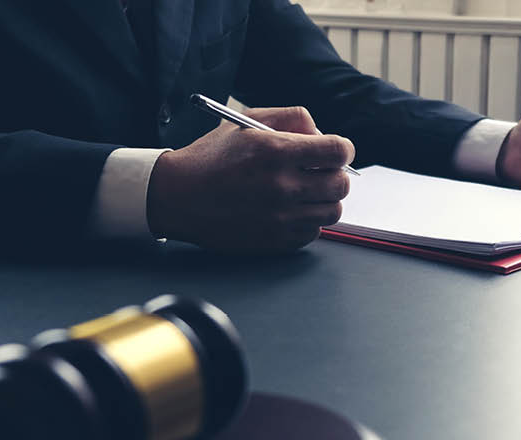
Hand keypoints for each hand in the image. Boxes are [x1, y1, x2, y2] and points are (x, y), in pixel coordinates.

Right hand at [148, 106, 354, 252]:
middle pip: (341, 184)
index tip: (335, 151)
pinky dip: (308, 221)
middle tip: (320, 172)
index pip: (338, 151)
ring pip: (333, 211)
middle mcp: (281, 186)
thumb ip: (291, 118)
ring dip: (325, 199)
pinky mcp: (276, 241)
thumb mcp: (247, 122)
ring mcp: (280, 218)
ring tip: (306, 192)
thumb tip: (322, 132)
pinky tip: (289, 210)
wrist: (178, 197)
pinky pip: (313, 232)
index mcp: (275, 151)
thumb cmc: (212, 157)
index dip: (342, 149)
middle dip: (336, 174)